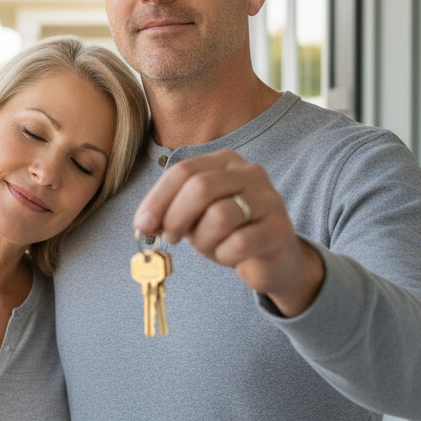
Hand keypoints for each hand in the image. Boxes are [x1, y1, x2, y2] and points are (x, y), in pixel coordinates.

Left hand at [132, 150, 324, 316]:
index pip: (183, 171)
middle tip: (170, 238)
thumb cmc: (227, 233)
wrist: (271, 259)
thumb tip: (143, 223)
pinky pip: (239, 243)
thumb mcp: (194, 216)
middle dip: (175, 217)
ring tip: (208, 247)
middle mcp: (250, 173)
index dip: (157, 199)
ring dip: (203, 240)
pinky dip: (224, 255)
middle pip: (200, 188)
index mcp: (225, 162)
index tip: (141, 224)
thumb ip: (171, 211)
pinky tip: (228, 256)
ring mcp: (268, 200)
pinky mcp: (279, 231)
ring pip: (220, 216)